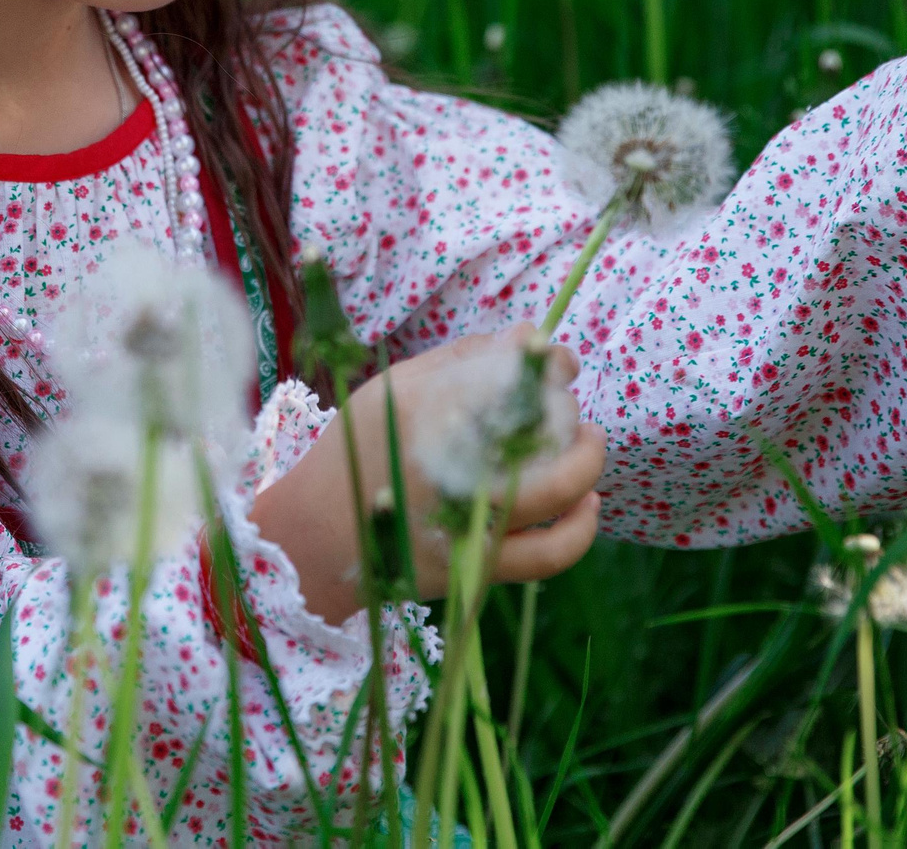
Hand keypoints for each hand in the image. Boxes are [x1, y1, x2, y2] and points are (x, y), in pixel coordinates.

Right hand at [247, 331, 605, 624]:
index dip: (548, 363)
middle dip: (567, 409)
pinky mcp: (477, 566)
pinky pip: (550, 556)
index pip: (510, 373)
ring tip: (589, 443)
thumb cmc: (355, 454)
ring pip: (557, 490)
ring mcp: (467, 519)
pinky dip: (580, 530)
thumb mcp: (391, 391)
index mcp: (424, 409)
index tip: (556, 361)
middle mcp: (450, 464)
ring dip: (586, 462)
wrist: (315, 540)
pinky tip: (590, 503)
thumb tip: (529, 340)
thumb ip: (458, 361)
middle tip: (567, 406)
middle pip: (543, 426)